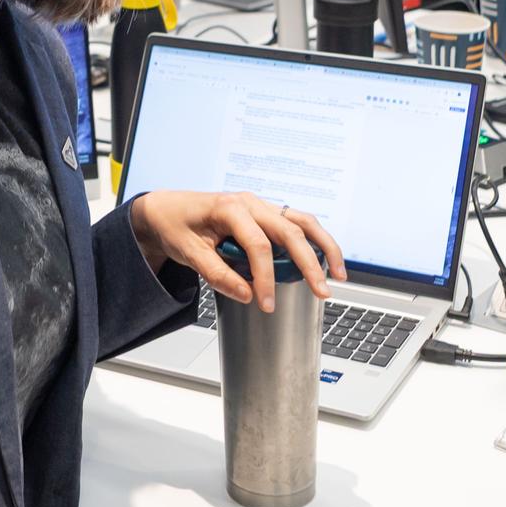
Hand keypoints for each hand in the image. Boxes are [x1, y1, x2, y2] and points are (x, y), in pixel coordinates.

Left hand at [129, 190, 345, 312]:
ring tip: (339, 273)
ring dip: (324, 245)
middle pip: (291, 230)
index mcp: (230, 207)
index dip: (266, 277)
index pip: (258, 245)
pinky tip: (323, 260)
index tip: (266, 303)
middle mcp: (251, 203)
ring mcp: (261, 206)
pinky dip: (313, 240)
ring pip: (303, 221)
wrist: (167, 209)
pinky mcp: (265, 214)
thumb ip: (217, 274)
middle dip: (310, 263)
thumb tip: (247, 294)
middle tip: (322, 290)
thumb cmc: (175, 226)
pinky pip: (296, 223)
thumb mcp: (188, 253)